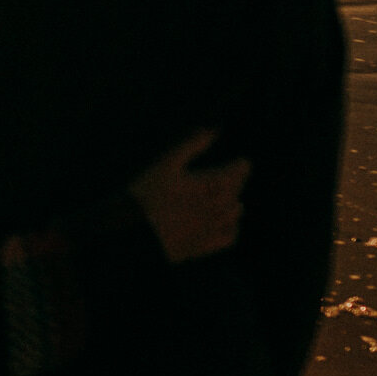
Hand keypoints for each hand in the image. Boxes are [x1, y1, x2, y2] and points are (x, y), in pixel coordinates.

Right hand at [128, 129, 249, 263]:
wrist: (133, 231)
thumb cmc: (146, 192)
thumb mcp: (166, 162)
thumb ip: (191, 143)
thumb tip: (214, 129)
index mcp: (212, 184)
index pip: (238, 172)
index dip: (241, 166)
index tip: (243, 162)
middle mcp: (218, 207)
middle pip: (236, 191)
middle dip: (235, 182)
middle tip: (233, 176)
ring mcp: (213, 228)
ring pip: (235, 213)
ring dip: (232, 202)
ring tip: (226, 196)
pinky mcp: (205, 246)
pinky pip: (230, 236)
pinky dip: (232, 226)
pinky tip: (225, 222)